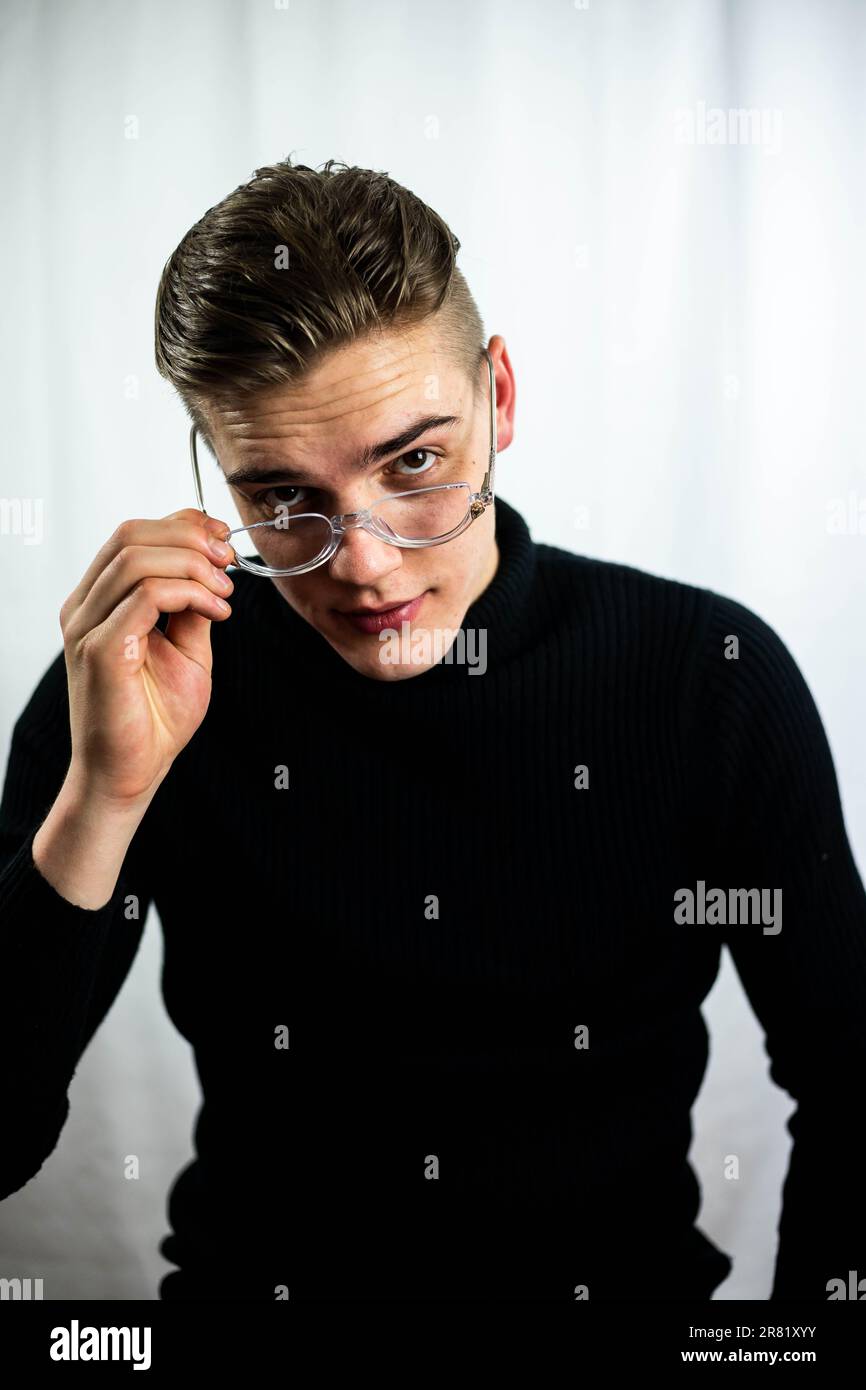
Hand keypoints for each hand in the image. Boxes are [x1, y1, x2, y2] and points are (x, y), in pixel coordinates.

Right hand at [58, 508, 235, 809]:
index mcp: (100, 601)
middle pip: (132, 535)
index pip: (133, 535)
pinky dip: (189, 594)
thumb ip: (193, 607)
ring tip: (226, 594)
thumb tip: (214, 568)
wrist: (130, 773)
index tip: (224, 539)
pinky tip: (216, 612)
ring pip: (137, 557)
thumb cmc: (153, 718)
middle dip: (191, 539)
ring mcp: (87, 626)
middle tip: (230, 564)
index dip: (183, 525)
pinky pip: (145, 596)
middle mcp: (85, 607)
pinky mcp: (100, 649)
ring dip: (194, 566)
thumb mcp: (188, 649)